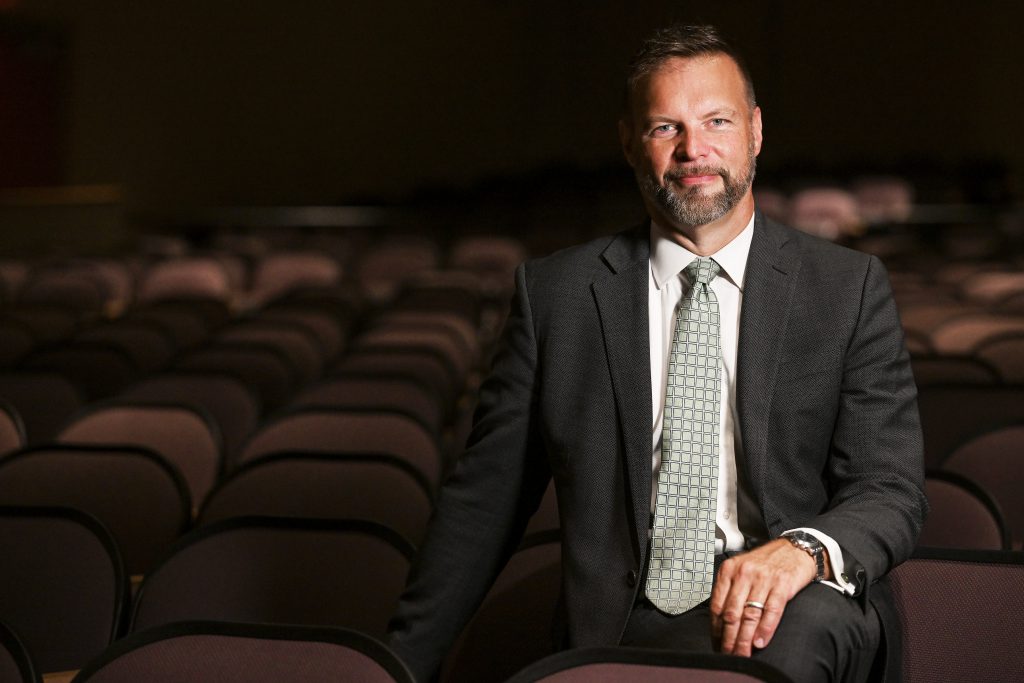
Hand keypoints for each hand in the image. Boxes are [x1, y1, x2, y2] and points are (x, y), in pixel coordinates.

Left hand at [709, 539, 825, 656]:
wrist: (794, 548)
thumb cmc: (766, 563)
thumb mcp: (741, 570)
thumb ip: (730, 590)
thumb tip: (721, 623)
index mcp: (729, 570)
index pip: (717, 605)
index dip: (716, 629)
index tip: (717, 643)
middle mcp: (744, 573)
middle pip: (732, 613)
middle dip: (728, 638)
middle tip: (728, 654)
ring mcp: (763, 578)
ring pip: (750, 615)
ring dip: (745, 639)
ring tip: (742, 653)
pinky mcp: (782, 583)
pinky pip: (771, 611)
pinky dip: (765, 629)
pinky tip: (760, 643)